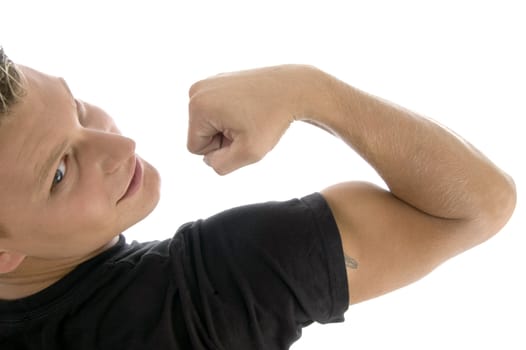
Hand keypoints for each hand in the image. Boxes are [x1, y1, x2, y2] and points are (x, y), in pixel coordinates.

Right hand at [187, 65, 318, 173]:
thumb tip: (208, 160)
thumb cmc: (273, 118)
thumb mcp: (249, 153)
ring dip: (228, 128)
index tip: (241, 135)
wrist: (293, 89)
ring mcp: (207, 83)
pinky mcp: (218, 81)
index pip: (196, 148)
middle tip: (248, 126)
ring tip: (249, 117)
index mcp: (198, 106)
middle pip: (201, 134)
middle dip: (223, 138)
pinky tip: (250, 108)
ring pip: (209, 124)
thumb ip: (221, 165)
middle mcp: (197, 91)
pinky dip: (232, 115)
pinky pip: (217, 112)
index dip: (220, 150)